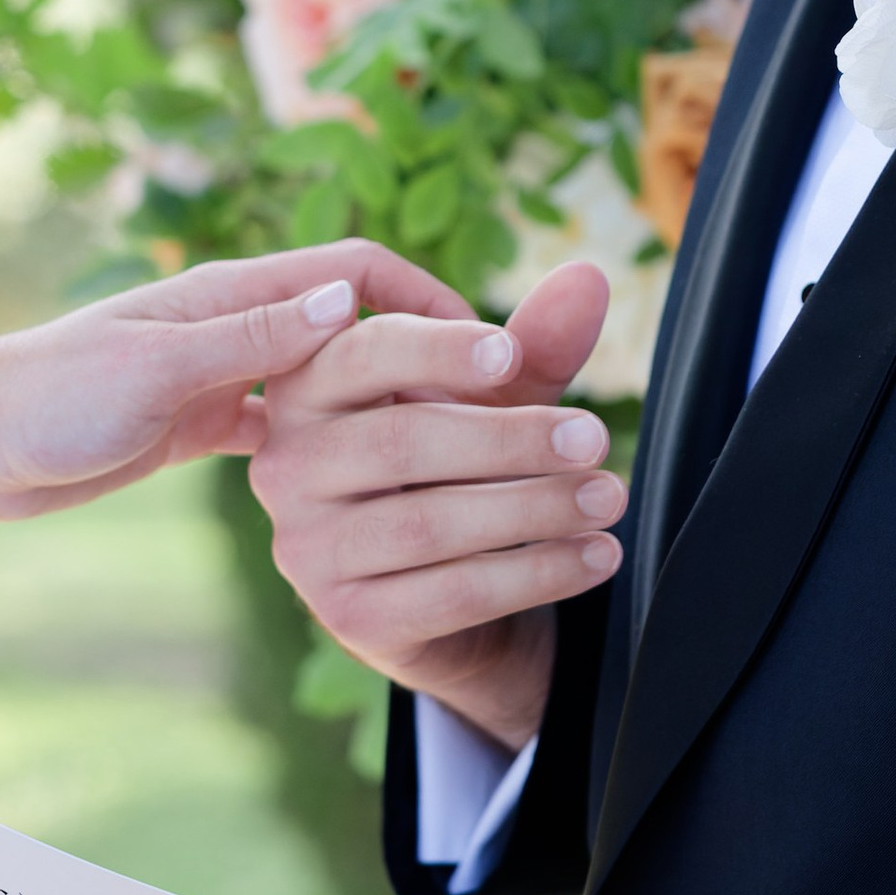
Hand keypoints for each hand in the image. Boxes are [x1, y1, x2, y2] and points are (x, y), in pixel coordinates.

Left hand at [0, 242, 474, 517]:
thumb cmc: (49, 397)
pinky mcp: (203, 423)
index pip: (358, 271)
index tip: (486, 351)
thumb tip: (346, 301)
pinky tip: (371, 485)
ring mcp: (222, 374)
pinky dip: (335, 442)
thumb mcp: (155, 370)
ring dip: (386, 400)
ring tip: (448, 445)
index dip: (428, 299)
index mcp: (231, 294)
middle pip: (357, 323)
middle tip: (489, 409)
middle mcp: (236, 325)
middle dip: (424, 353)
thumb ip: (248, 339)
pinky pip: (293, 426)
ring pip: (331, 378)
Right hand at [248, 260, 622, 749]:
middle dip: (511, 438)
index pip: (361, 356)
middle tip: (593, 438)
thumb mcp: (492, 401)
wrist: (434, 593)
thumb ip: (532, 345)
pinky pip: (455, 592)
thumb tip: (588, 278)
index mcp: (306, 390)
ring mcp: (308, 548)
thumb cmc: (453, 468)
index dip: (436, 350)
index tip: (510, 352)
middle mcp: (287, 466)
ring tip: (608, 497)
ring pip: (430, 523)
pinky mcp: (349, 616)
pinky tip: (596, 555)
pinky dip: (538, 573)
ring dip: (535, 508)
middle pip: (402, 442)